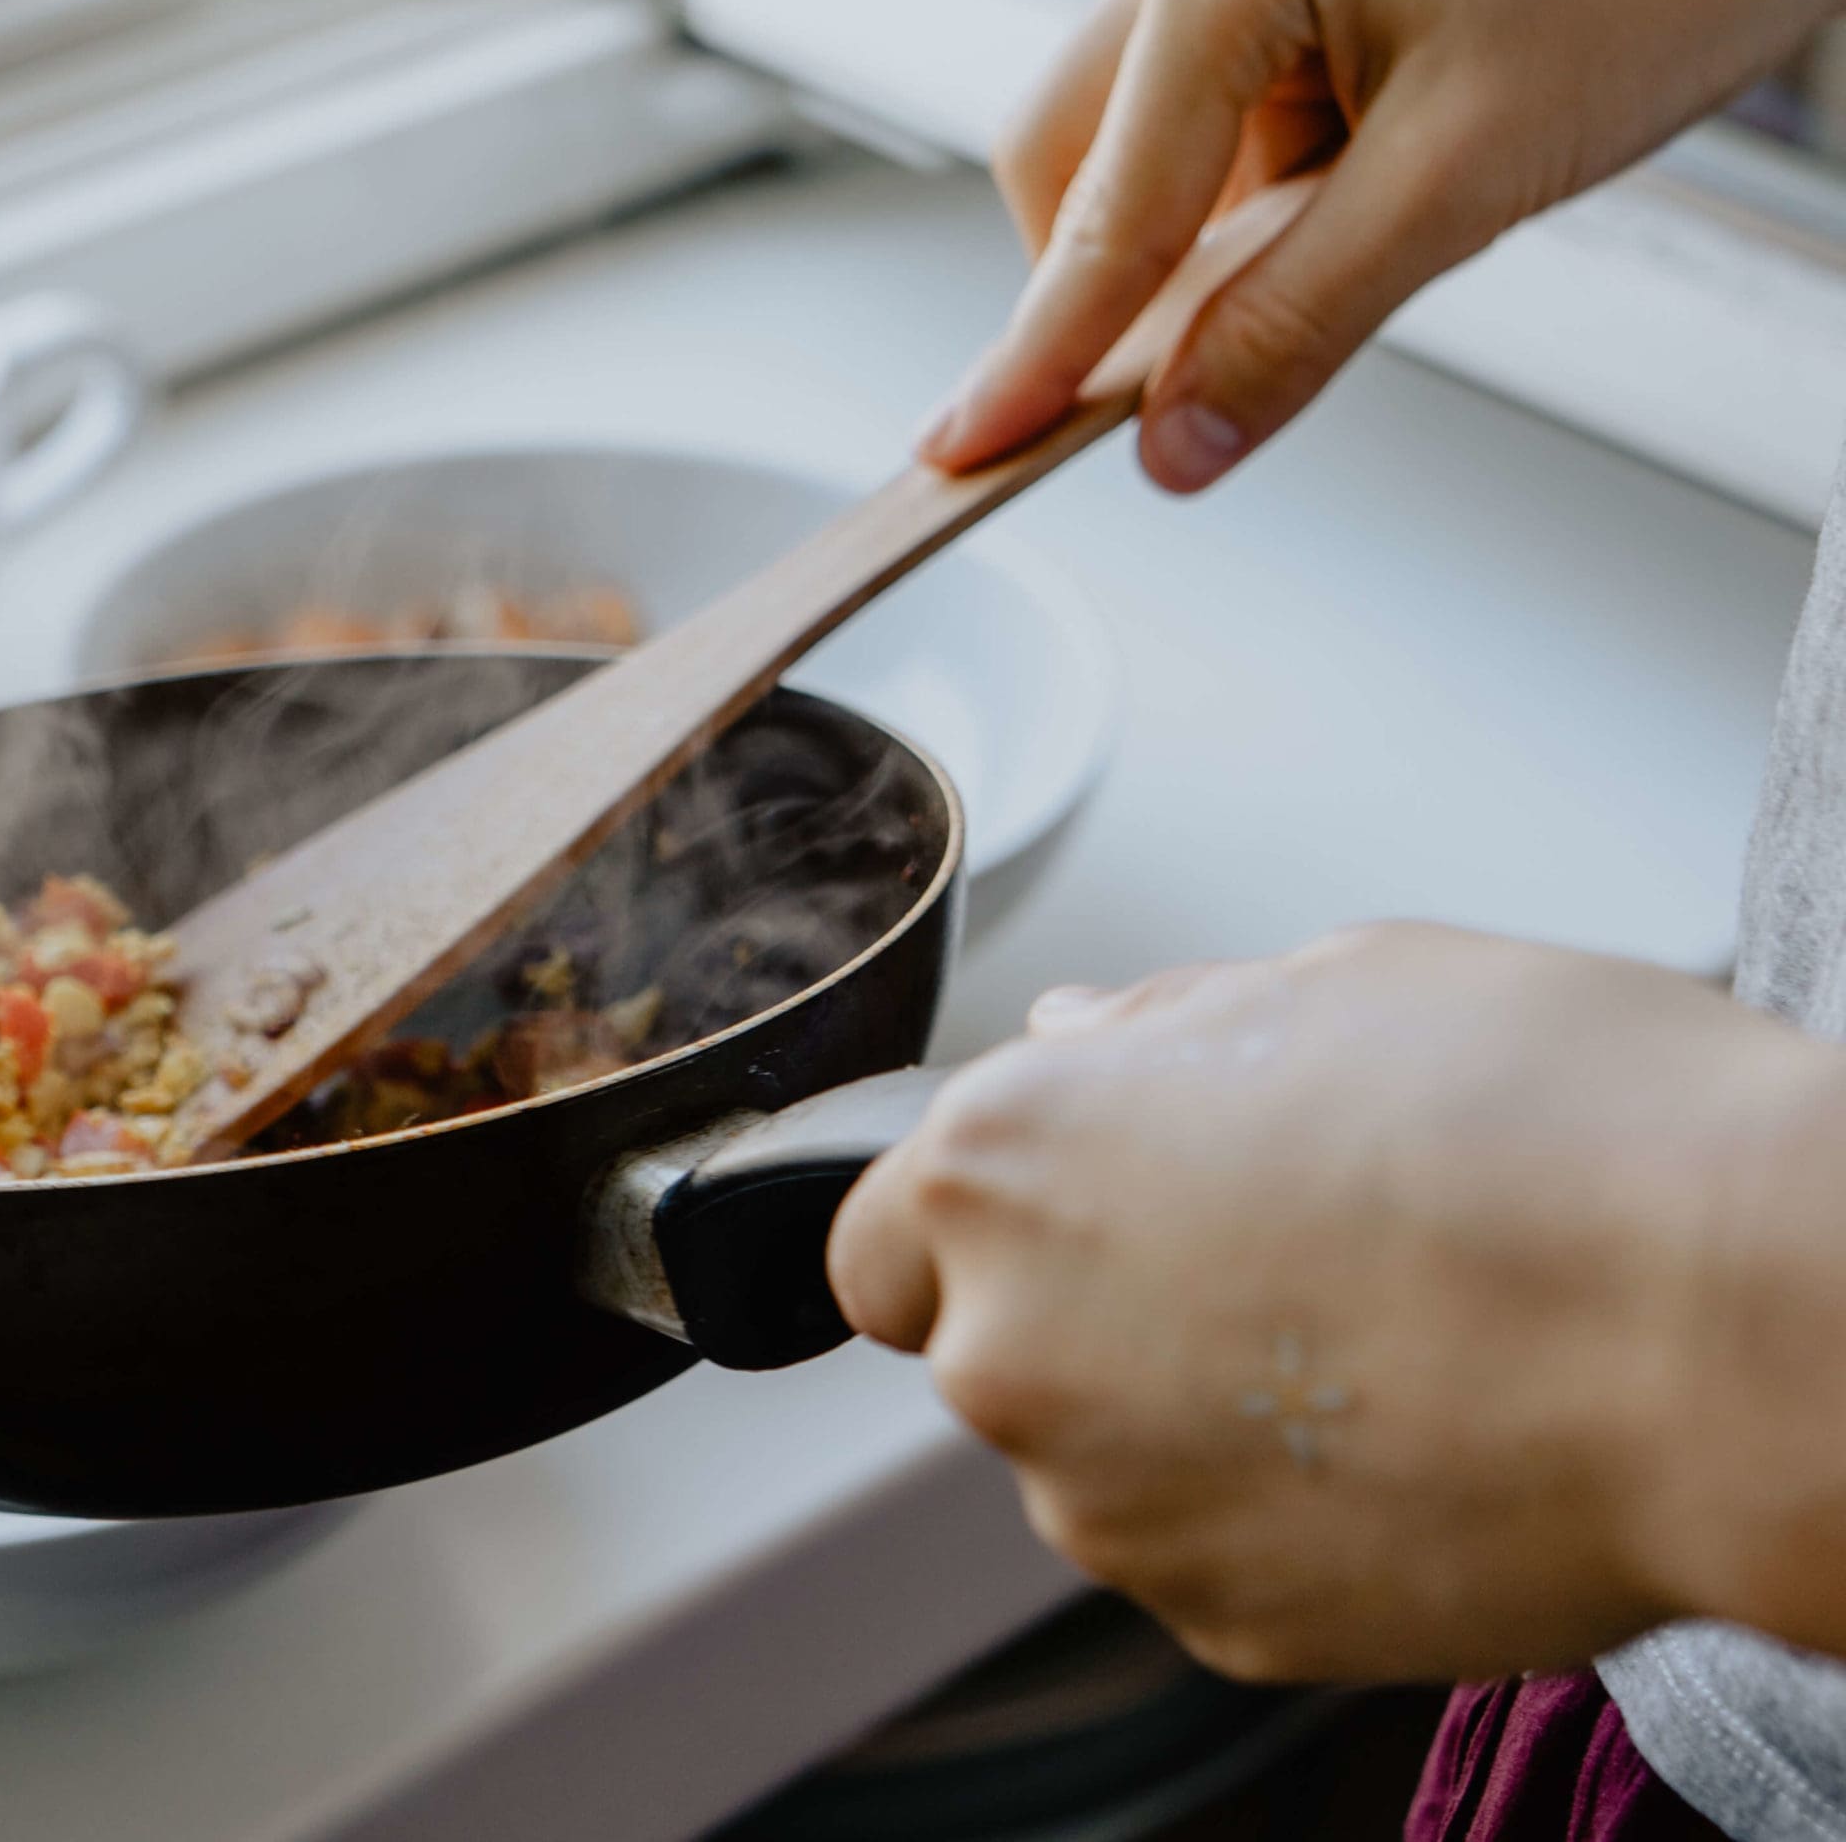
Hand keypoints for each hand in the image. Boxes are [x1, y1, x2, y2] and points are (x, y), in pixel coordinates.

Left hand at [827, 923, 1845, 1681]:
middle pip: (994, 1351)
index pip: (878, 1242)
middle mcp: (1011, 1348)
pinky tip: (1410, 1434)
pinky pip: (1209, 1554)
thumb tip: (1084, 1039)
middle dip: (1095, 1313)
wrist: (1726, 1328)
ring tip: (1376, 1341)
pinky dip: (1278, 1514)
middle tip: (1272, 1260)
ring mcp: (1110, 1507)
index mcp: (1002, 1165)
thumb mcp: (1334, 982)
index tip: (1060, 1221)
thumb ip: (1161, 1029)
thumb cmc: (1550, 1124)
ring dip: (1189, 1417)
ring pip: (1103, 1461)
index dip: (968, 1231)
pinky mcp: (1221, 1622)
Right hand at [919, 0, 1845, 488]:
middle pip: (1065, 165)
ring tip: (1345, 256)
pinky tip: (1356, 210)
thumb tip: (1175, 445)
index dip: (1036, 353)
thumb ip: (1297, 324)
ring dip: (1193, 247)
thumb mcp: (1465, 184)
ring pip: (1134, 153)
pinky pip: (1212, 129)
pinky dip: (1252, 208)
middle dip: (1105, 288)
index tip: (960, 454)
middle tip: (1163, 396)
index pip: (1097, 209)